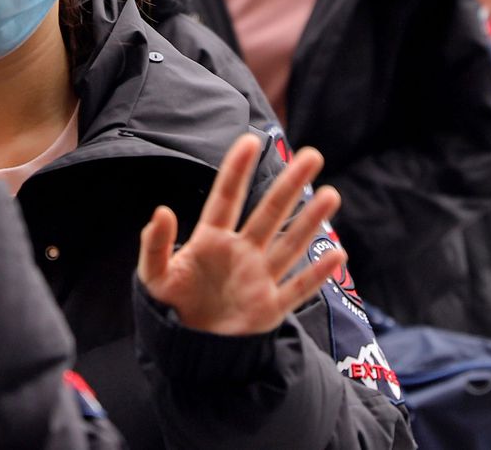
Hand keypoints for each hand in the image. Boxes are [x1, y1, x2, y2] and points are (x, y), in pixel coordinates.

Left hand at [139, 134, 344, 335]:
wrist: (187, 349)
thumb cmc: (170, 306)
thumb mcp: (154, 275)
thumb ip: (155, 243)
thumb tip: (162, 209)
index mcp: (211, 240)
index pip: (227, 198)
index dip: (237, 170)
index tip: (250, 140)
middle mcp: (241, 252)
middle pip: (270, 212)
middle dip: (290, 185)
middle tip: (313, 155)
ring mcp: (259, 278)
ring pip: (290, 244)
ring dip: (310, 221)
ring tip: (331, 194)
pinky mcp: (270, 308)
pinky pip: (298, 288)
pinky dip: (317, 274)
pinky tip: (336, 254)